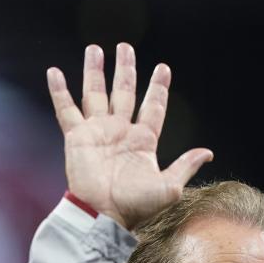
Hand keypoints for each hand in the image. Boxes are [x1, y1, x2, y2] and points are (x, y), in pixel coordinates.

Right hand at [47, 43, 213, 229]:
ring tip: (95, 48)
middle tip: (125, 47)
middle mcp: (120, 132)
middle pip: (124, 92)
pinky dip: (59, 91)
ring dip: (95, 71)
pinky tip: (54, 72)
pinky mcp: (77, 137)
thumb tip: (208, 152)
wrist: (104, 214)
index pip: (152, 107)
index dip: (157, 88)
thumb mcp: (169, 187)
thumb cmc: (136, 206)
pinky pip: (66, 109)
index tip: (162, 68)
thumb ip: (185, 166)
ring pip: (95, 94)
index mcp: (143, 141)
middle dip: (126, 69)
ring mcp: (97, 132)